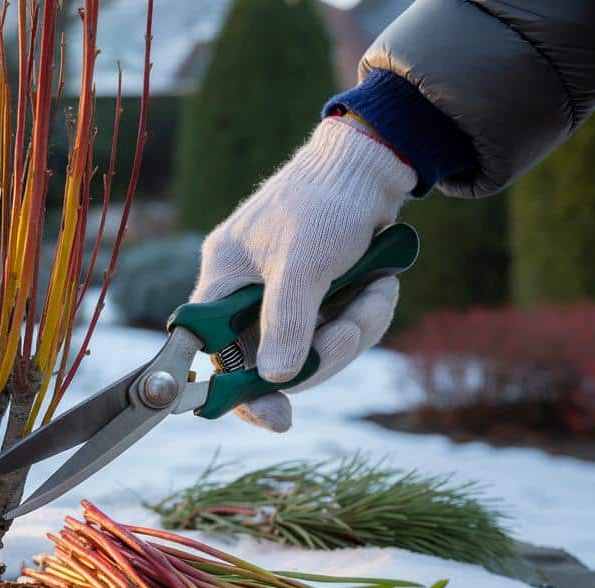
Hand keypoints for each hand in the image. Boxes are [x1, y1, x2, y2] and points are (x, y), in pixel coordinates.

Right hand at [190, 117, 416, 431]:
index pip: (213, 351)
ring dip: (352, 330)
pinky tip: (381, 288)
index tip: (277, 417)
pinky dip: (362, 315)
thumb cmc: (326, 200)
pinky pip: (332, 329)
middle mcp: (245, 290)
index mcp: (224, 278)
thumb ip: (284, 321)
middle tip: (352, 332)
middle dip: (320, 353)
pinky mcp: (314, 292)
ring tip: (378, 296)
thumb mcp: (304, 263)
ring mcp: (280, 293)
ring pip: (308, 348)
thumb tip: (274, 379)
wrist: (370, 163)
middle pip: (270, 360)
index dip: (238, 391)